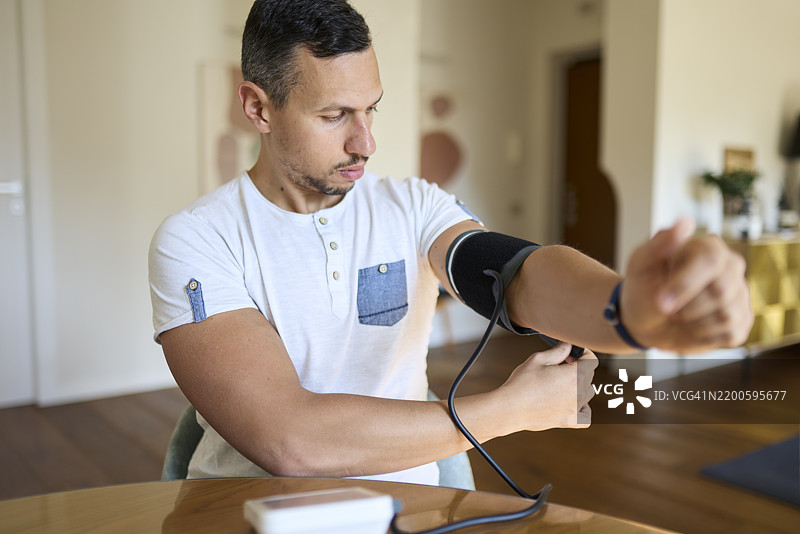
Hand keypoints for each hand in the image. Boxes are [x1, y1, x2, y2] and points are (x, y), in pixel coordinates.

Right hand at [500, 342, 597, 430]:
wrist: (511, 408)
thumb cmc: (522, 383)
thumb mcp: (538, 359)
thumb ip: (558, 351)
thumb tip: (568, 344)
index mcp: (574, 375)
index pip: (591, 360)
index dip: (582, 354)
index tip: (570, 356)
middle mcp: (580, 392)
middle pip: (589, 376)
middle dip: (578, 368)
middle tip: (560, 368)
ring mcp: (576, 408)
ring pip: (588, 393)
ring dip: (579, 387)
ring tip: (560, 386)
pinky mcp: (570, 421)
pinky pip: (586, 416)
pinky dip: (582, 409)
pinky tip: (570, 403)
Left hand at [622, 218, 752, 351]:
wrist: (645, 318)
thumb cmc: (643, 286)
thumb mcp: (641, 263)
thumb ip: (660, 243)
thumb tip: (685, 223)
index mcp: (709, 246)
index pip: (710, 260)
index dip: (685, 284)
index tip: (661, 301)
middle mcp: (731, 266)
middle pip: (720, 292)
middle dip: (685, 307)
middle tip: (665, 307)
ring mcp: (740, 294)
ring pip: (725, 316)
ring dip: (691, 322)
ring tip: (679, 314)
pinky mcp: (742, 320)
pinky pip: (729, 334)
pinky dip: (702, 336)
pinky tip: (691, 326)